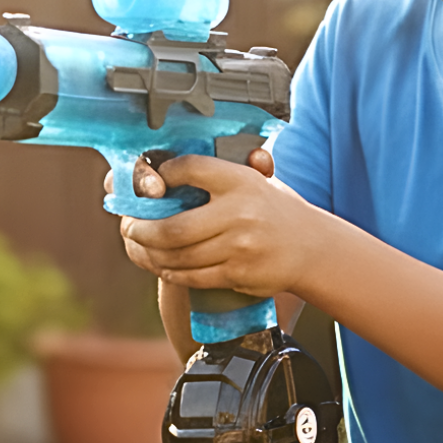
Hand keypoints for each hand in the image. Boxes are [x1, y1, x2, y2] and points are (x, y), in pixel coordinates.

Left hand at [118, 148, 315, 297]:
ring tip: (143, 247)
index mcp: (240, 180)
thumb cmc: (275, 210)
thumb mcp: (257, 179)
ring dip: (154, 254)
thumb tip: (167, 167)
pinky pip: (195, 275)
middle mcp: (239, 212)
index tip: (152, 182)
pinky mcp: (239, 273)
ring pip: (180, 255)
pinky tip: (165, 266)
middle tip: (131, 228)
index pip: (190, 168)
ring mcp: (239, 246)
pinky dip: (173, 272)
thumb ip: (220, 173)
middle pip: (174, 227)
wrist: (312, 247)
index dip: (164, 174)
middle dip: (144, 230)